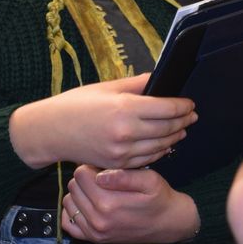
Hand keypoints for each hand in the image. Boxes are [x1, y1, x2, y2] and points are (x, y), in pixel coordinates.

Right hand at [9, 73, 195, 169]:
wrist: (51, 131)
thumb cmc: (76, 105)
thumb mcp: (107, 87)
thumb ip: (137, 84)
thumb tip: (159, 79)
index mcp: (125, 107)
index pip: (167, 108)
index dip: (183, 106)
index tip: (190, 103)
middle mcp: (126, 131)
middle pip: (168, 128)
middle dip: (184, 121)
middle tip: (192, 115)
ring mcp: (122, 151)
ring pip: (161, 146)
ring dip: (176, 136)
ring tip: (182, 129)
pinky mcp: (117, 164)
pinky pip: (147, 159)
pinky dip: (160, 151)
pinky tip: (165, 144)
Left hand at [63, 165, 199, 243]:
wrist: (168, 224)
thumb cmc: (159, 198)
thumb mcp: (150, 180)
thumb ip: (124, 176)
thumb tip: (99, 174)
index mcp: (109, 203)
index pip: (80, 174)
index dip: (92, 166)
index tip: (104, 168)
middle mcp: (97, 219)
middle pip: (74, 186)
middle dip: (85, 179)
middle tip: (102, 179)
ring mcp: (94, 231)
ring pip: (69, 202)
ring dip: (79, 193)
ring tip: (98, 191)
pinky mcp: (93, 238)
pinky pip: (68, 221)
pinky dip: (74, 211)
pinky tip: (88, 205)